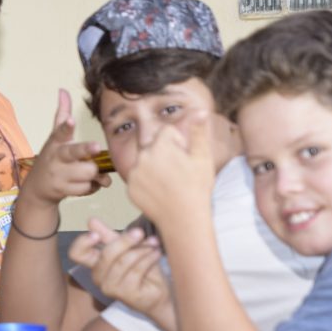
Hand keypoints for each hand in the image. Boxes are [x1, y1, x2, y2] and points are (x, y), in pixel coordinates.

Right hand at [23, 89, 110, 207]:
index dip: (67, 126)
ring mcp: (59, 175)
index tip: (72, 121)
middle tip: (95, 146)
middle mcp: (57, 157)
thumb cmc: (51, 158)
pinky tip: (85, 183)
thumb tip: (63, 90)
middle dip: (85, 149)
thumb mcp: (54, 137)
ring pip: (88, 172)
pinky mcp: (64, 190)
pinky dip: (92, 186)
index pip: (60, 131)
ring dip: (94, 174)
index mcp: (56, 142)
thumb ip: (62, 115)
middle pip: (74, 152)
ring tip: (89, 172)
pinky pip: (88, 187)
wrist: (38, 189)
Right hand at [69, 218, 175, 330]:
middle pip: (105, 255)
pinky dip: (148, 258)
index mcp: (95, 264)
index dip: (82, 243)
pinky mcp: (125, 295)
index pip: (77, 254)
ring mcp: (110, 288)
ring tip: (154, 243)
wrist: (160, 293)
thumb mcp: (126, 248)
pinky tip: (156, 253)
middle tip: (140, 232)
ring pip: (122, 262)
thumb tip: (91, 220)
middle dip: (124, 241)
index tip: (96, 234)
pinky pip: (136, 270)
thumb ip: (108, 235)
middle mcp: (98, 277)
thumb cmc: (142, 269)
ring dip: (141, 250)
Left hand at [127, 113, 215, 228]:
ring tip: (170, 182)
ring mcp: (134, 173)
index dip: (178, 143)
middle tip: (178, 172)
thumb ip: (198, 132)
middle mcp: (142, 157)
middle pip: (154, 146)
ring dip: (155, 167)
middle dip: (165, 153)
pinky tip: (160, 192)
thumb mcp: (202, 157)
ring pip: (145, 162)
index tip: (185, 157)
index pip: (166, 132)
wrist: (184, 219)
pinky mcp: (130, 188)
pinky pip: (138, 178)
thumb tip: (200, 110)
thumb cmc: (196, 188)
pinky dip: (147, 182)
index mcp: (160, 146)